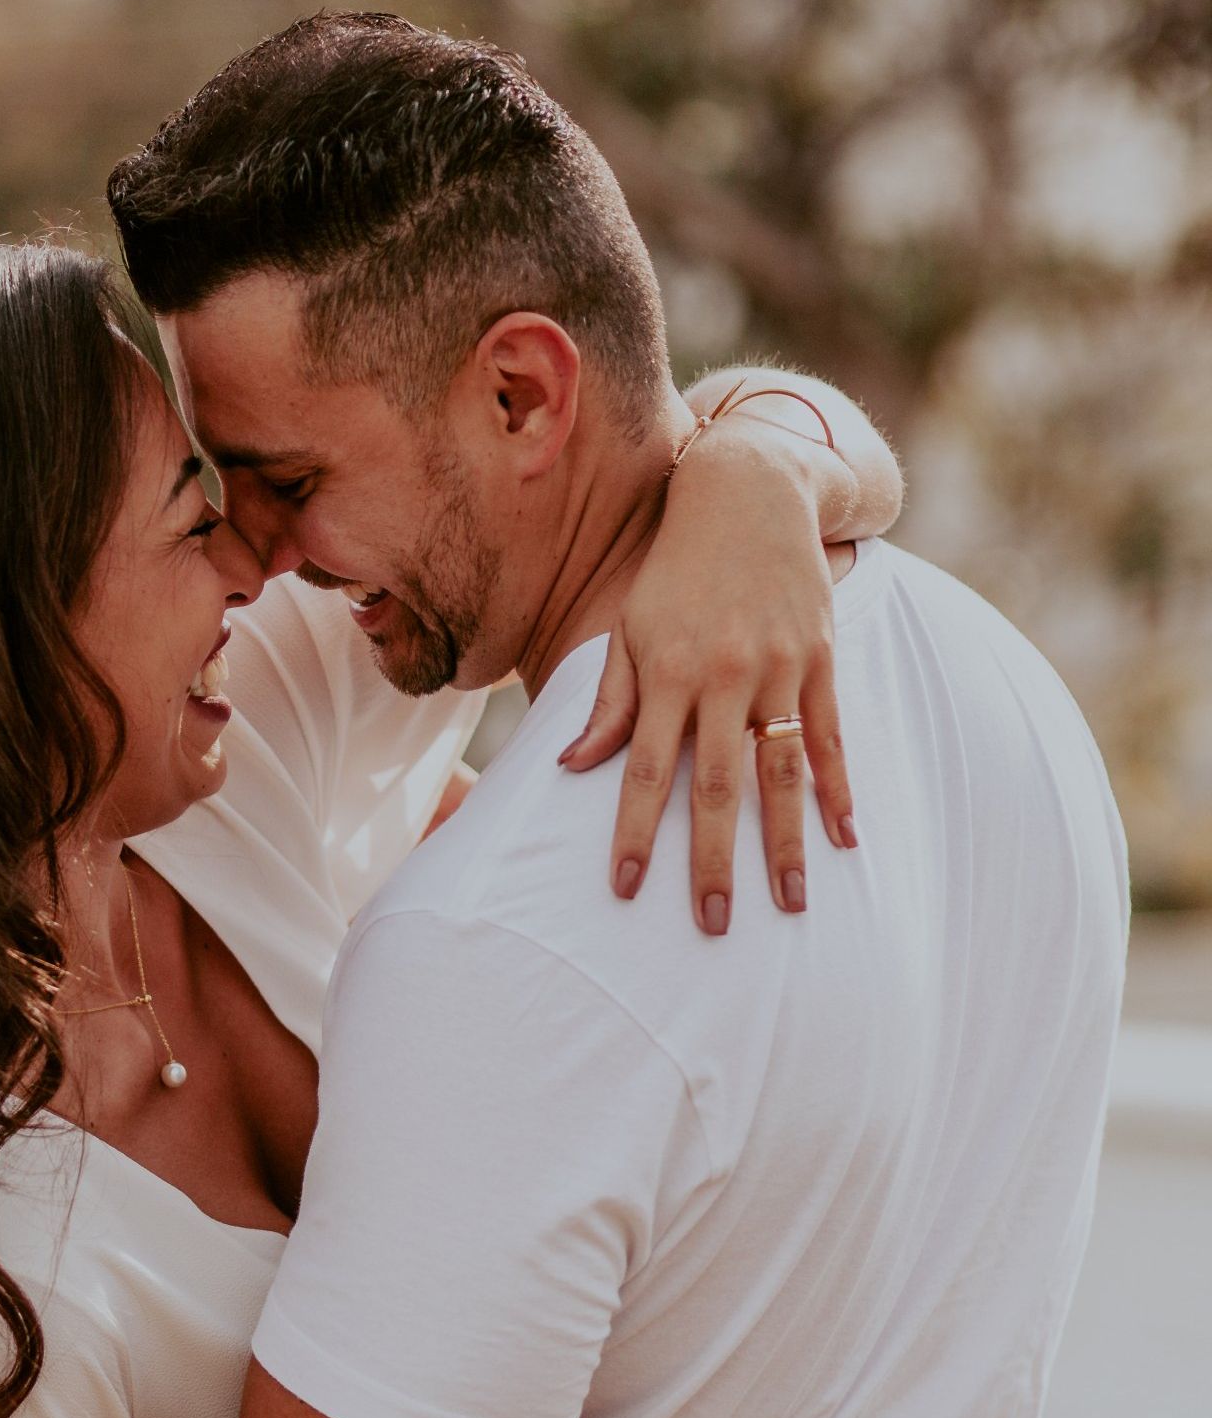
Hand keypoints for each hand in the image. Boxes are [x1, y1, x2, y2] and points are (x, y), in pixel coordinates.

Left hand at [560, 417, 859, 932]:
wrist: (747, 492)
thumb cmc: (673, 571)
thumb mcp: (629, 628)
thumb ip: (609, 702)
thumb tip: (571, 768)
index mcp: (667, 672)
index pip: (645, 770)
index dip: (635, 833)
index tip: (626, 889)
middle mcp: (723, 675)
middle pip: (717, 786)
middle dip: (714, 861)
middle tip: (712, 925)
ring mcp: (778, 669)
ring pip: (782, 773)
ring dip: (787, 844)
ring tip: (792, 904)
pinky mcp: (820, 660)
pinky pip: (830, 738)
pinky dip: (838, 790)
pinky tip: (845, 839)